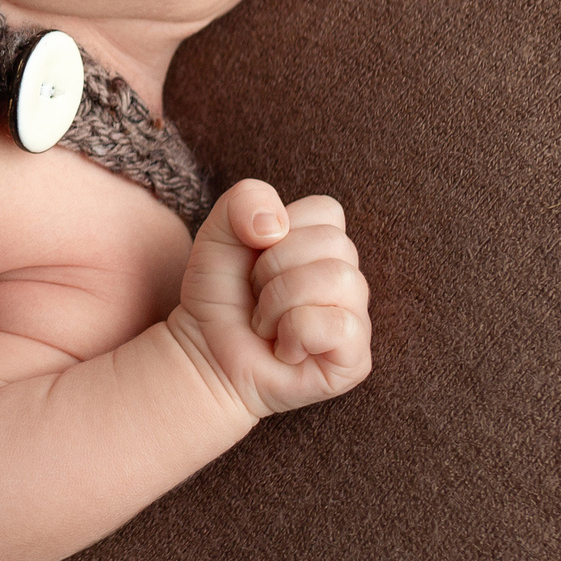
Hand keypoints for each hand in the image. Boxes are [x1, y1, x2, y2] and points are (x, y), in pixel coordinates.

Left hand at [170, 179, 371, 418]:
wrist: (203, 351)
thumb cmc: (219, 292)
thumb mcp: (219, 232)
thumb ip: (245, 201)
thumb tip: (276, 224)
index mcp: (326, 244)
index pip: (328, 210)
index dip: (280, 231)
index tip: (257, 258)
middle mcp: (348, 280)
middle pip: (333, 243)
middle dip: (274, 268)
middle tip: (257, 295)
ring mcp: (356, 320)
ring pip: (337, 280)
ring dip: (279, 301)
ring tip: (266, 323)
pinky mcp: (355, 360)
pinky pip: (337, 326)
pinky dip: (295, 334)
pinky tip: (284, 349)